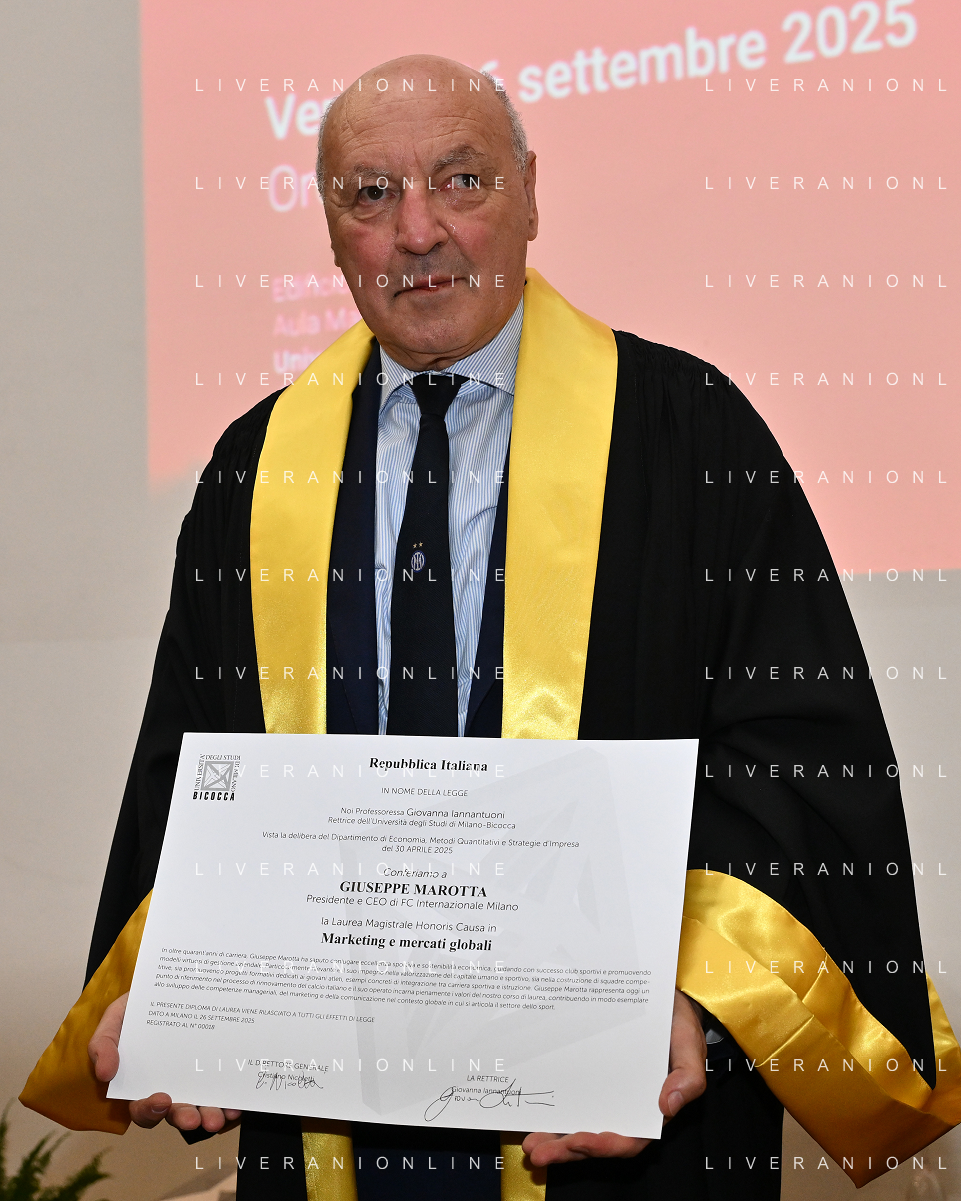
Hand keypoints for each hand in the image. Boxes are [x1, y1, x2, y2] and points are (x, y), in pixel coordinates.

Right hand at [88, 992, 240, 1133]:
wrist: (171, 985)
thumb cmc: (139, 1007)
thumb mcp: (115, 1018)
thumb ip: (103, 1043)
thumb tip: (104, 1073)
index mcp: (142, 1083)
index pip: (143, 1108)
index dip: (150, 1110)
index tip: (161, 1100)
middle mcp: (172, 1087)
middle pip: (176, 1113)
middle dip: (186, 1118)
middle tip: (195, 1119)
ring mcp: (196, 1080)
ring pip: (203, 1108)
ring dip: (211, 1116)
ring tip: (220, 1117)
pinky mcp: (217, 1070)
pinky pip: (225, 1092)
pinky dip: (231, 1101)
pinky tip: (237, 1104)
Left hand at [522, 988, 706, 1166]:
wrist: (657, 994)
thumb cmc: (674, 1022)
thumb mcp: (689, 1043)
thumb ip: (688, 1076)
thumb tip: (669, 1105)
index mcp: (650, 1107)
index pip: (629, 1139)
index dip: (605, 1145)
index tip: (580, 1140)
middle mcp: (624, 1106)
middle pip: (595, 1139)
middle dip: (566, 1150)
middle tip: (539, 1152)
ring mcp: (603, 1094)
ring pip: (577, 1125)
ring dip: (553, 1140)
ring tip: (530, 1146)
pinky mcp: (587, 1079)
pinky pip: (568, 1101)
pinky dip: (551, 1114)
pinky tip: (530, 1119)